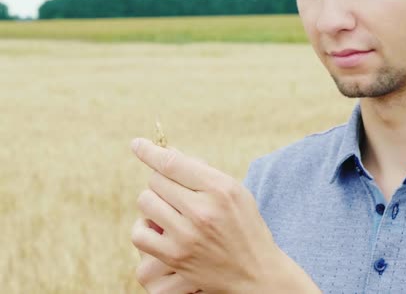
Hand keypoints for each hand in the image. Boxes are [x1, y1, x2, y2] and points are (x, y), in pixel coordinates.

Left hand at [130, 138, 289, 293]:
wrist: (256, 273)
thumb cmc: (245, 224)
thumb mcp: (233, 189)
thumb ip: (202, 170)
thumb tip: (167, 152)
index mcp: (219, 188)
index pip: (173, 163)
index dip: (150, 151)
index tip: (136, 144)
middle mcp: (202, 211)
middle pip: (157, 180)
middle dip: (163, 180)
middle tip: (177, 191)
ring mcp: (186, 236)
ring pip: (146, 202)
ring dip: (154, 201)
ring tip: (168, 208)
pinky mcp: (175, 258)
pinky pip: (140, 234)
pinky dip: (144, 227)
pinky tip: (157, 227)